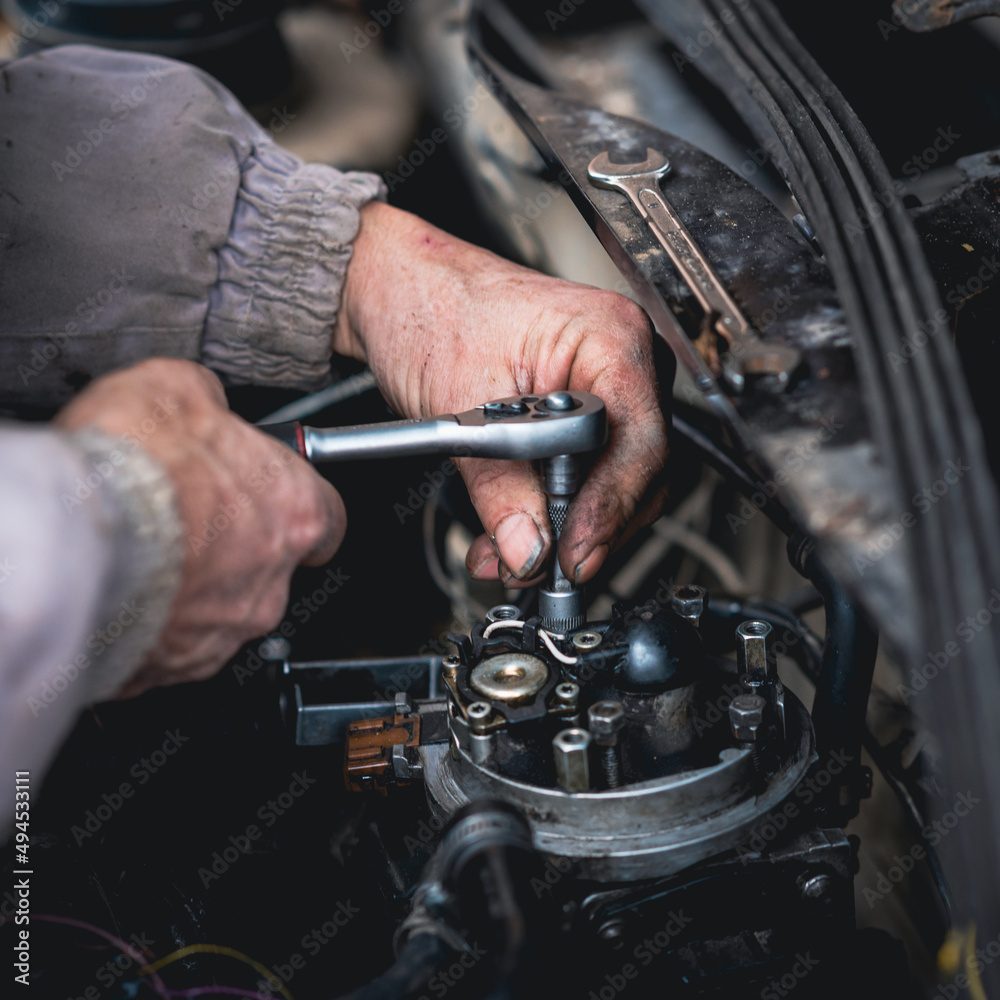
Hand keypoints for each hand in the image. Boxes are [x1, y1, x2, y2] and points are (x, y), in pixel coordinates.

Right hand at [55, 359, 345, 695]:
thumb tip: (202, 404)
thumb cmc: (134, 468)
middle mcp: (271, 579)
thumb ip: (209, 404)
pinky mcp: (178, 666)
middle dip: (234, 543)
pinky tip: (126, 589)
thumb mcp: (178, 388)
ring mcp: (227, 628)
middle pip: (272, 564)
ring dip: (193, 585)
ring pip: (223, 608)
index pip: (327, 516)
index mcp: (294, 510)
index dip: (294, 503)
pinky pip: (175, 645)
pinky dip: (154, 621)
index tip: (269, 493)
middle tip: (187, 516)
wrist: (75, 541)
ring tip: (147, 552)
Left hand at [335, 203, 668, 585]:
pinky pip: (586, 475)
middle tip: (535, 565)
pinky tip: (513, 530)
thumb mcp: (460, 405)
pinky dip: (550, 510)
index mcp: (611, 337)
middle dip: (585, 529)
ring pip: (614, 484)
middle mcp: (623, 362)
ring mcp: (608, 389)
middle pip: (638, 473)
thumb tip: (529, 549)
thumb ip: (499, 488)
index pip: (641, 443)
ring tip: (509, 553)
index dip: (611, 508)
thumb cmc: (432, 308)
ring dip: (563, 528)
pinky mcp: (584, 414)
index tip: (572, 553)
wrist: (402, 290)